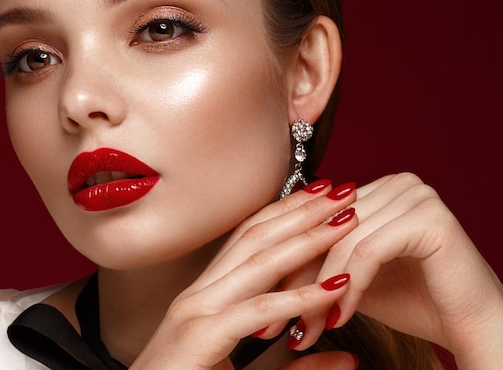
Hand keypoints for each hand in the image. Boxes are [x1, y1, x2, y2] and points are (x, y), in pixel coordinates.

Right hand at [131, 182, 359, 369]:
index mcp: (207, 296)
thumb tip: (347, 358)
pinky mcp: (201, 336)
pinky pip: (259, 309)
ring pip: (258, 262)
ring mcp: (197, 311)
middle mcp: (200, 294)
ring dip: (306, 238)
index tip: (320, 197)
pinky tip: (334, 286)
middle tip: (340, 191)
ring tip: (343, 220)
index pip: (248, 239)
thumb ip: (299, 369)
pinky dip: (300, 297)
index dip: (285, 213)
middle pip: (256, 238)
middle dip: (301, 211)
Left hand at [279, 173, 502, 368]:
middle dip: (298, 280)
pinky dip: (352, 287)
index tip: (264, 301)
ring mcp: (414, 193)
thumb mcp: (353, 275)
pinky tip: (341, 318)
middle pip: (327, 230)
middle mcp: (395, 182)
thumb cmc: (412, 299)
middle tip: (276, 321)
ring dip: (321, 291)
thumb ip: (319, 259)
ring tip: (307, 329)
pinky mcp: (428, 216)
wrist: (469, 325)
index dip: (288, 263)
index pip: (318, 221)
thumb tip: (265, 263)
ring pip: (344, 242)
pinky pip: (370, 251)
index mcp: (377, 188)